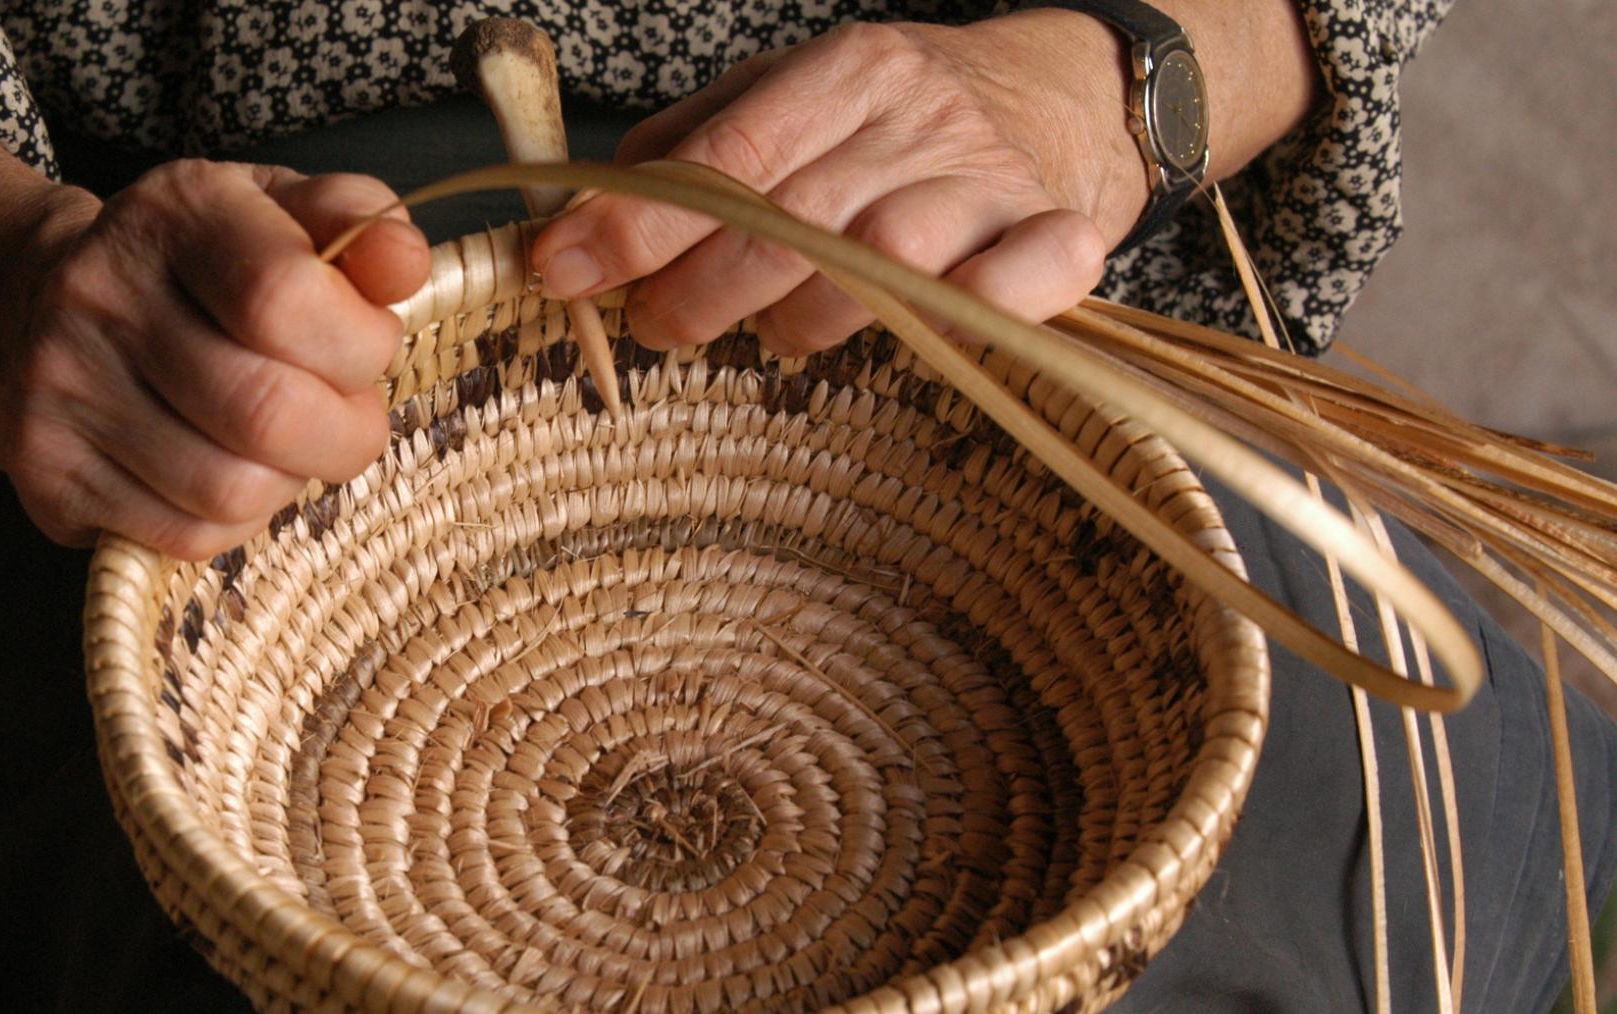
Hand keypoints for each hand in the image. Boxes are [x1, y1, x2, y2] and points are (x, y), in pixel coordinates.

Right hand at [0, 163, 427, 558]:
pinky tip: (231, 472)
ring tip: (285, 444)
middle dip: (344, 434)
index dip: (359, 343)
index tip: (368, 346)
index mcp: (174, 214)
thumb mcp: (274, 211)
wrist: (22, 302)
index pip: (286, 297)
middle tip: (348, 419)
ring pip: (231, 492)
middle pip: (265, 413)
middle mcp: (102, 297)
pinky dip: (236, 522)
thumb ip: (357, 224)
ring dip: (290, 481)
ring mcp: (63, 392)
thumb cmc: (190, 262)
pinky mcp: (49, 475)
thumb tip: (406, 264)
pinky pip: (187, 537)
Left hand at [531, 17, 1151, 354]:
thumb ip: (695, 140)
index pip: (727, 156)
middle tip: (655, 326)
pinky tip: (925, 331)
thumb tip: (589, 202)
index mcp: (845, 71)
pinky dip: (975, 314)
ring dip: (806, 317)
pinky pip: (1024, 281)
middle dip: (700, 288)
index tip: (561, 268)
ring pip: (884, 265)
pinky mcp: (1059, 234)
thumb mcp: (791, 91)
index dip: (635, 221)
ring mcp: (990, 179)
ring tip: (772, 332)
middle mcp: (918, 117)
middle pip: (792, 219)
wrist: (1062, 92)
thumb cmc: (897, 115)